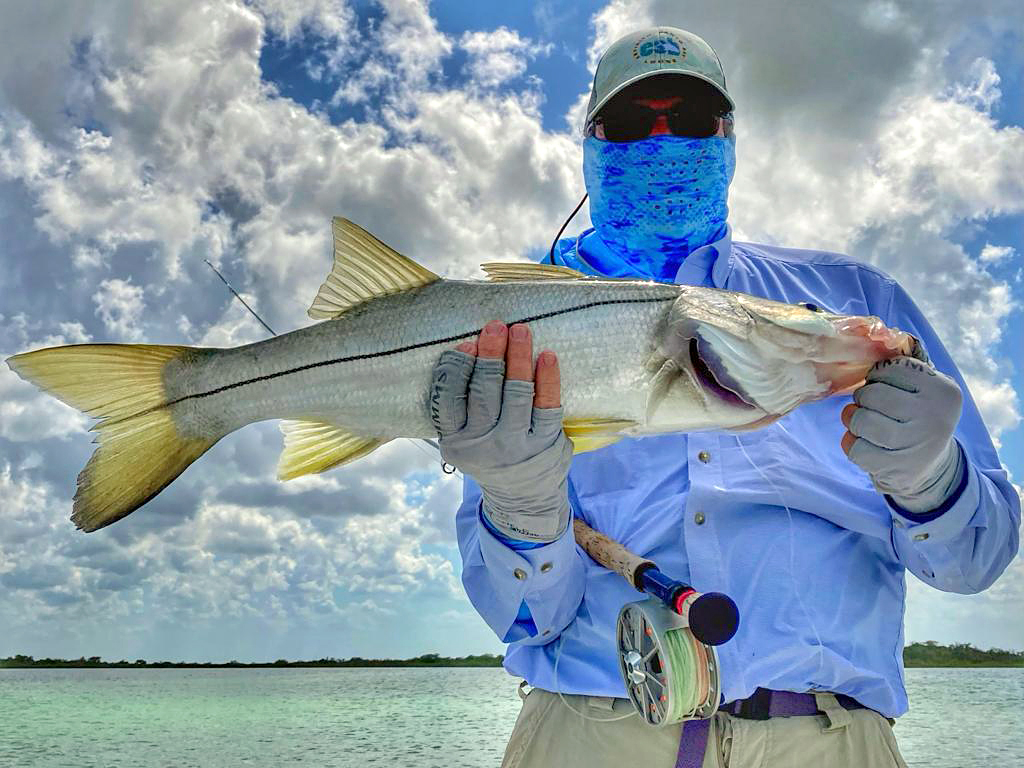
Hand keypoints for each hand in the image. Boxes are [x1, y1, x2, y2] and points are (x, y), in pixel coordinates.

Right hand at [429, 321, 571, 541]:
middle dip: (490, 355)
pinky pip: (547, 407)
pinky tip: (547, 357)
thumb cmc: (489, 455)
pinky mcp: (545, 445)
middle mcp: (483, 446)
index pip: (448, 400)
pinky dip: (548, 380)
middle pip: (483, 392)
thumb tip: (471, 349)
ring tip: (520, 331)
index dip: (456, 369)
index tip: (467, 344)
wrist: (522, 499)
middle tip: (495, 327)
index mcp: (456, 441)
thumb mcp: (464, 439)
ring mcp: (515, 446)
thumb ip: (460, 406)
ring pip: (516, 395)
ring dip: (518, 358)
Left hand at [841, 356, 964, 512]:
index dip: (876, 377)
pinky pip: (855, 448)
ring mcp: (916, 444)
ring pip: (860, 420)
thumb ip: (906, 366)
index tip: (883, 387)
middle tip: (870, 408)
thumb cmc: (918, 419)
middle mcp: (934, 416)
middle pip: (871, 395)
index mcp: (943, 390)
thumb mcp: (926, 391)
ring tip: (863, 424)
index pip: (890, 369)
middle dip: (862, 400)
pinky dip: (851, 444)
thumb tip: (881, 335)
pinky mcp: (896, 467)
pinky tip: (863, 444)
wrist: (930, 468)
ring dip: (853, 421)